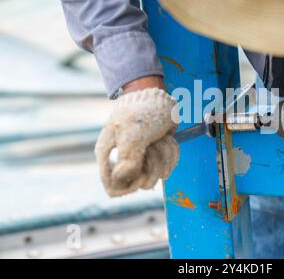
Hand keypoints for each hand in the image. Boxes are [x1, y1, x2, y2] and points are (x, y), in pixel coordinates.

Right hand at [95, 77, 179, 196]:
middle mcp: (124, 160)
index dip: (127, 187)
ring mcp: (141, 159)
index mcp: (108, 155)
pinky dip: (170, 152)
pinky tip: (166, 139)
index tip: (139, 177)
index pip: (112, 187)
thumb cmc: (142, 114)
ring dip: (163, 155)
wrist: (160, 99)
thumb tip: (125, 180)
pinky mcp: (156, 156)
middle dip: (152, 165)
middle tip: (151, 146)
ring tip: (159, 139)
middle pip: (140, 183)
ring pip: (157, 175)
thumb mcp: (132, 136)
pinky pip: (168, 166)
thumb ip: (128, 162)